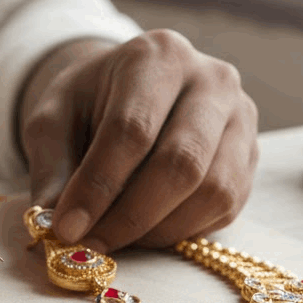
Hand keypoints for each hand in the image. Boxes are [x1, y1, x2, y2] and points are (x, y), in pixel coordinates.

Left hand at [19, 30, 258, 250]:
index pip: (132, 129)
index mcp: (157, 56)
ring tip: (116, 238)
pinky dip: (183, 230)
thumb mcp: (52, 120)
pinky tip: (147, 230)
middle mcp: (211, 80)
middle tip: (93, 246)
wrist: (127, 90)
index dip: (98, 186)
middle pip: (181, 162)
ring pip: (212, 190)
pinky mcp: (251, 156)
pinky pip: (225, 207)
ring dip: (159, 230)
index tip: (67, 228)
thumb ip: (51, 167)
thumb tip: (52, 221)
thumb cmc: (87, 103)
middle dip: (131, 216)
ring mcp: (241, 118)